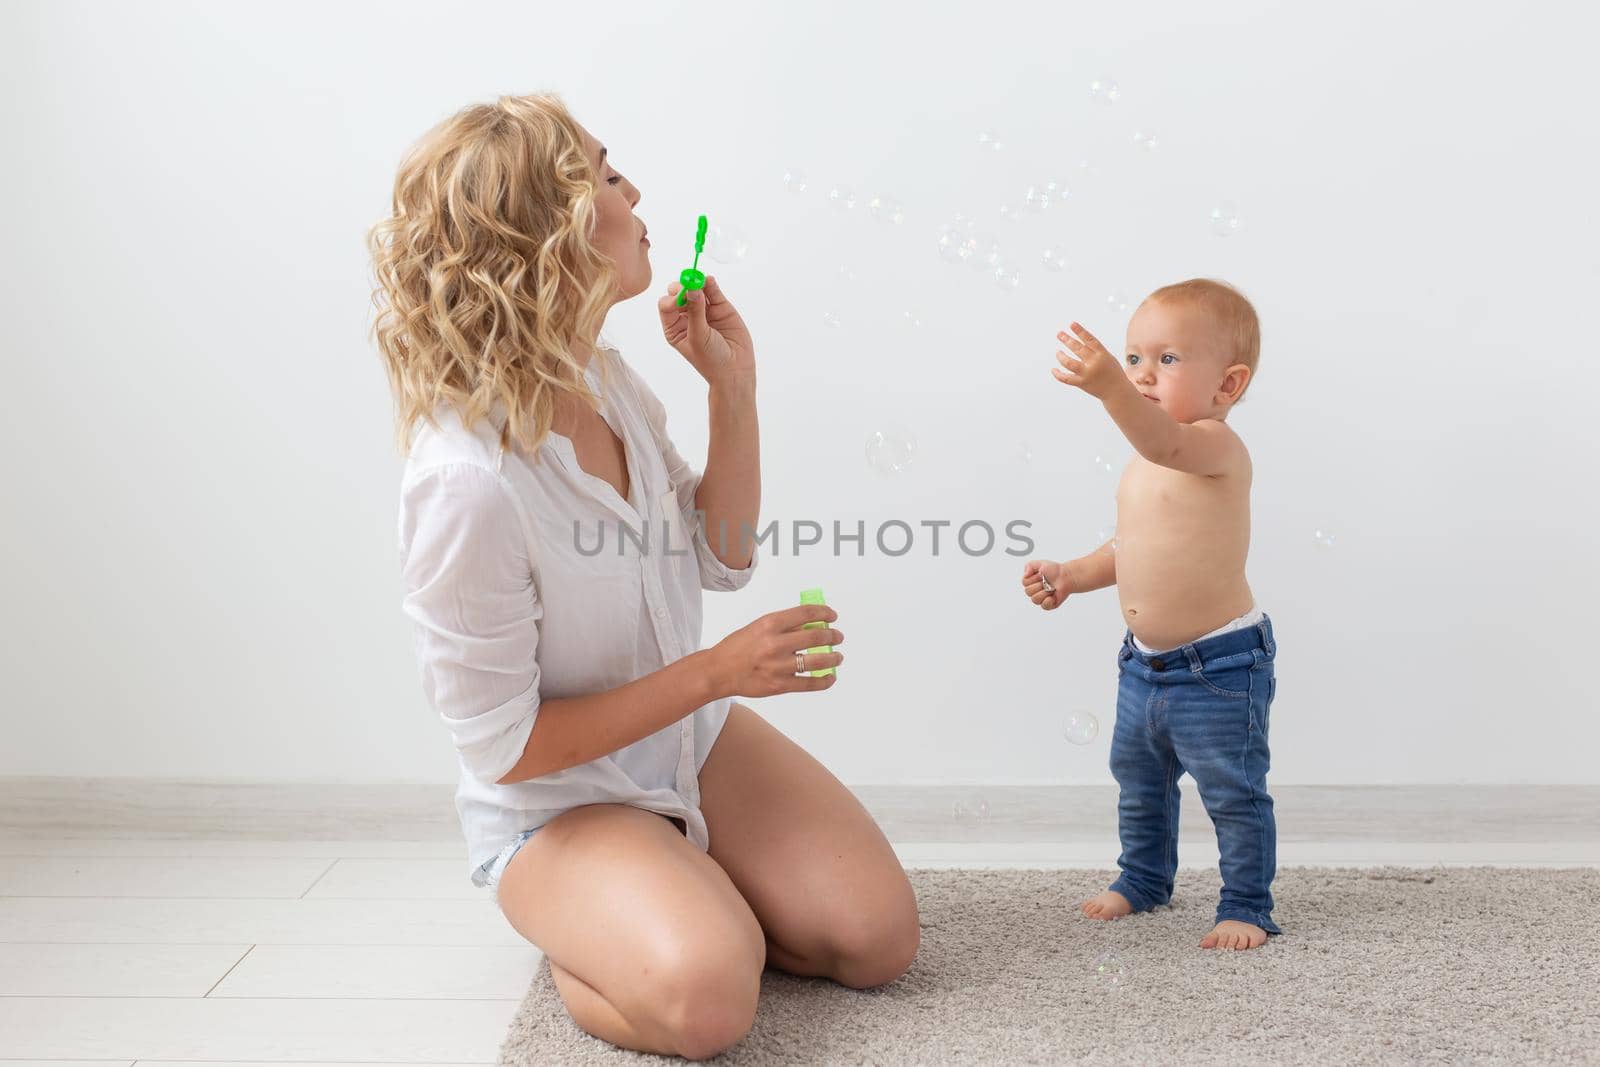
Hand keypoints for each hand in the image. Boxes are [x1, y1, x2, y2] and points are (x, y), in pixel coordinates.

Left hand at [658, 274, 755, 389]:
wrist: (735, 369)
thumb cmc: (710, 360)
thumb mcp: (698, 336)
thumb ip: (695, 311)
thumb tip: (692, 288)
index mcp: (674, 327)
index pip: (666, 306)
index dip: (672, 298)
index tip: (680, 296)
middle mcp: (686, 317)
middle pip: (679, 293)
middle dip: (683, 288)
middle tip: (690, 286)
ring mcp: (703, 310)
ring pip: (696, 289)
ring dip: (697, 283)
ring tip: (702, 283)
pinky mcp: (719, 307)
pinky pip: (713, 290)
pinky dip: (710, 283)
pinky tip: (709, 281)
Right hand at [708, 603, 843, 696]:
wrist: (718, 671)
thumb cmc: (737, 648)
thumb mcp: (758, 627)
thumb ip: (783, 626)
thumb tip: (810, 624)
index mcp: (769, 624)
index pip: (806, 613)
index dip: (824, 613)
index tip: (832, 615)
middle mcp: (775, 644)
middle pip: (816, 636)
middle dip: (832, 635)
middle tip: (837, 636)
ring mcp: (778, 666)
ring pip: (817, 661)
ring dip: (833, 658)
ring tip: (837, 656)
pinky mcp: (779, 685)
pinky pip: (809, 684)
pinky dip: (824, 680)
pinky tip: (830, 676)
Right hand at [1022, 559, 1070, 610]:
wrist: (1067, 576)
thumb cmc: (1055, 570)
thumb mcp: (1041, 563)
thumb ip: (1029, 566)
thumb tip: (1025, 575)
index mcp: (1031, 582)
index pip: (1025, 583)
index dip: (1034, 578)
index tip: (1042, 575)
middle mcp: (1034, 591)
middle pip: (1028, 592)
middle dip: (1039, 585)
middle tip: (1047, 581)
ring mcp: (1041, 598)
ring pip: (1035, 599)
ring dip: (1044, 592)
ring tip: (1051, 588)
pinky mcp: (1048, 604)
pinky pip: (1044, 606)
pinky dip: (1049, 601)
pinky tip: (1053, 595)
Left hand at [1052, 322, 1127, 400]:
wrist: (1117, 391)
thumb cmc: (1112, 372)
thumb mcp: (1108, 357)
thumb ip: (1095, 350)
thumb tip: (1079, 340)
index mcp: (1102, 354)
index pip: (1089, 340)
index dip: (1080, 331)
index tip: (1072, 324)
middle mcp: (1094, 363)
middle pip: (1077, 348)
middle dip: (1067, 340)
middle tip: (1059, 334)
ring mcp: (1087, 373)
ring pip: (1069, 363)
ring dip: (1061, 356)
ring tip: (1058, 352)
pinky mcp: (1082, 383)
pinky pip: (1066, 378)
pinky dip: (1058, 374)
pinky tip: (1053, 369)